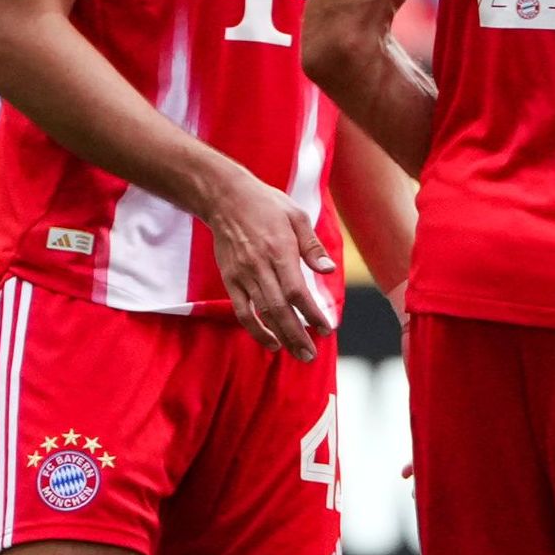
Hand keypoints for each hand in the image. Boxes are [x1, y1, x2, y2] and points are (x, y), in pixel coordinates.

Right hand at [198, 171, 336, 358]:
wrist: (225, 199)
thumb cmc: (267, 205)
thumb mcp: (297, 216)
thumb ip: (312, 247)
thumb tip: (329, 271)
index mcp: (280, 251)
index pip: (298, 291)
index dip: (312, 313)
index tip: (326, 329)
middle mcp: (260, 267)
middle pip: (280, 309)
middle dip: (297, 335)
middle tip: (311, 355)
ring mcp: (242, 275)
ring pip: (261, 313)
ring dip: (279, 337)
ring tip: (295, 353)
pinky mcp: (230, 279)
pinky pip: (242, 310)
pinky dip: (255, 329)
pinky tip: (269, 341)